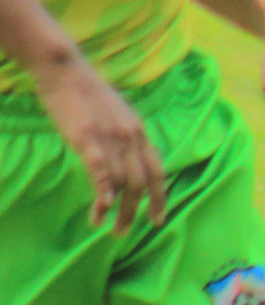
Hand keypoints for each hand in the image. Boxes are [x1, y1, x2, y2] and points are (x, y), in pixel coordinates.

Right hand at [36, 57, 165, 233]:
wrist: (66, 71)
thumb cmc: (86, 94)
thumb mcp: (115, 115)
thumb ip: (125, 136)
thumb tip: (126, 157)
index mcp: (140, 132)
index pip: (158, 171)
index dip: (160, 197)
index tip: (157, 220)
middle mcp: (131, 137)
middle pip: (142, 183)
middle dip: (136, 212)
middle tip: (125, 233)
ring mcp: (111, 137)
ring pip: (123, 181)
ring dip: (116, 209)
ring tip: (107, 228)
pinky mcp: (88, 137)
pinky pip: (101, 168)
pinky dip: (104, 190)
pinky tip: (101, 208)